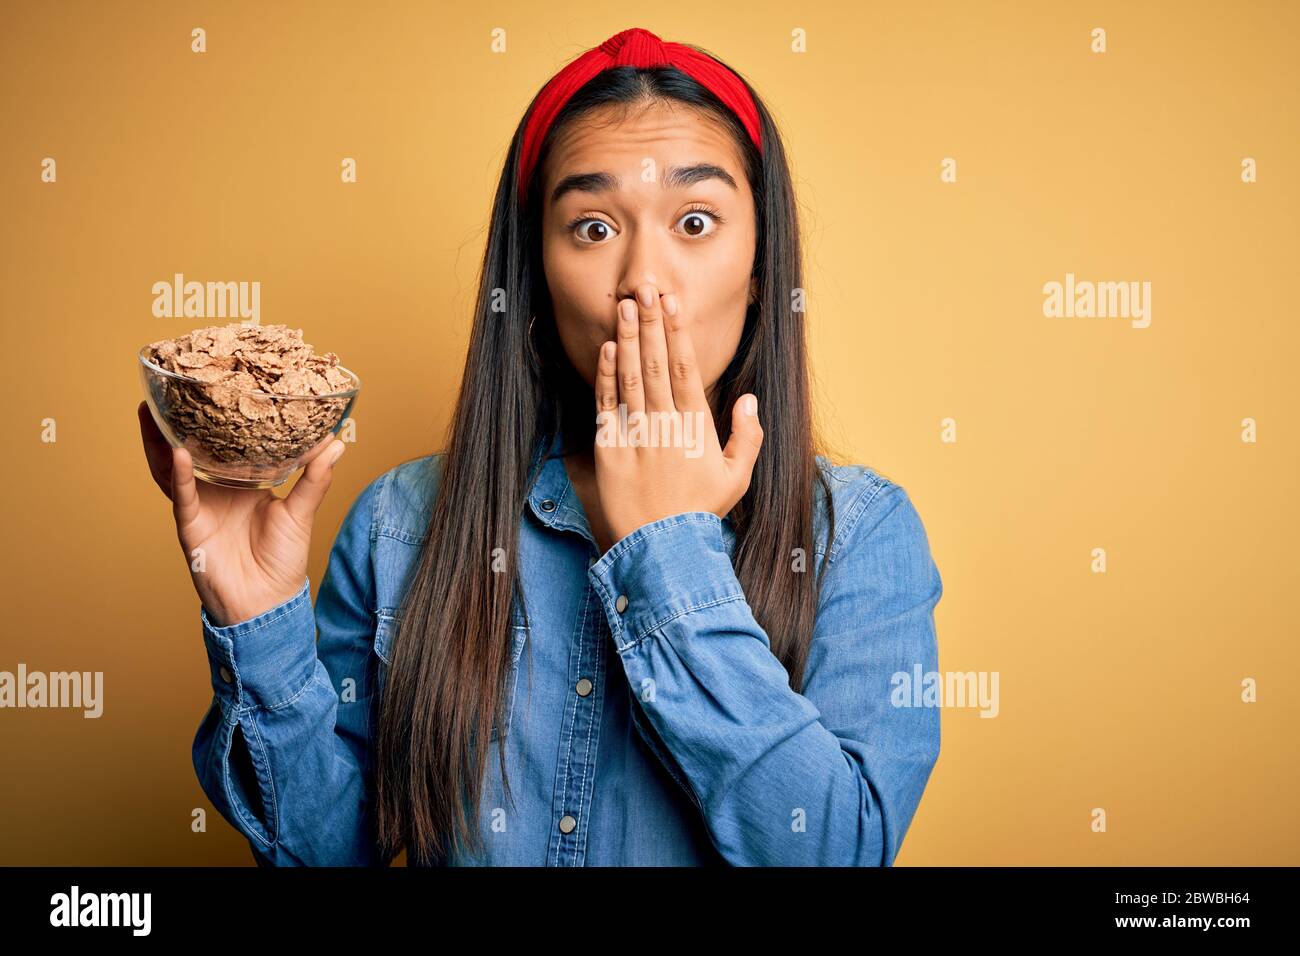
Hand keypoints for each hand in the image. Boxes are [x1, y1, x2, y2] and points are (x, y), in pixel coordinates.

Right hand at [137, 400, 345, 626]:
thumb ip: (315, 477)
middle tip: (167, 388)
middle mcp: (215, 492)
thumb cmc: (283, 562)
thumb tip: (336, 441)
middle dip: (174, 423)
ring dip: (159, 441)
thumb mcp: (301, 512)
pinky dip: (179, 475)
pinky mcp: (191, 527)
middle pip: (188, 451)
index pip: (223, 445)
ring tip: (152, 410)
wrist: (268, 605)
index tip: (213, 387)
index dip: (214, 420)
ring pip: (171, 469)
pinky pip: (181, 497)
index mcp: (241, 484)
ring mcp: (199, 508)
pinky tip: (176, 452)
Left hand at [593, 282, 762, 544]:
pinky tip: (607, 349)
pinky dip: (607, 376)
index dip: (678, 333)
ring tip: (624, 306)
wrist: (663, 548)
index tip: (671, 304)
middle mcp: (665, 424)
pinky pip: (607, 405)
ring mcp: (636, 434)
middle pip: (657, 363)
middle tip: (644, 289)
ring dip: (628, 339)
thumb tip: (748, 399)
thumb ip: (747, 436)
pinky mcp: (610, 449)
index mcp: (696, 427)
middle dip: (650, 323)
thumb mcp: (737, 478)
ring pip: (632, 377)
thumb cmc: (701, 512)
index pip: (686, 369)